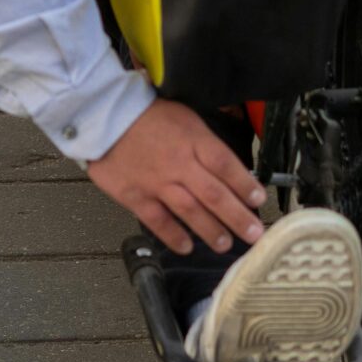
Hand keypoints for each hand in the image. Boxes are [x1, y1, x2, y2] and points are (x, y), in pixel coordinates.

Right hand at [86, 99, 267, 254]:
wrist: (102, 115)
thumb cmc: (146, 113)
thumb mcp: (185, 115)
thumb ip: (206, 141)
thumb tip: (229, 165)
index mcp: (193, 140)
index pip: (226, 165)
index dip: (245, 185)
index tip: (259, 201)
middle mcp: (179, 164)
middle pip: (214, 195)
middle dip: (238, 218)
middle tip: (254, 235)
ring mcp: (156, 182)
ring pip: (190, 211)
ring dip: (211, 231)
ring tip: (225, 245)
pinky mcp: (135, 195)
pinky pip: (158, 220)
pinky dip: (173, 236)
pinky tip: (186, 247)